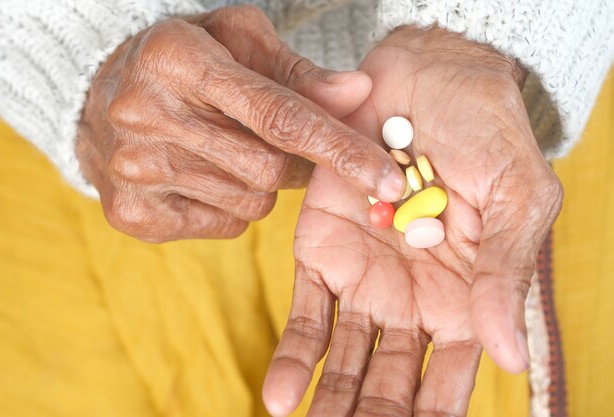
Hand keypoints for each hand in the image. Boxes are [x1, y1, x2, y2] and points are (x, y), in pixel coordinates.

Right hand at [76, 5, 405, 241]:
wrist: (98, 99)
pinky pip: (225, 225)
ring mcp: (135, 172)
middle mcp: (146, 117)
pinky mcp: (133, 215)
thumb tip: (360, 92)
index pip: (279, 115)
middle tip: (282, 143)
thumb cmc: (184, 64)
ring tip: (230, 151)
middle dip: (295, 164)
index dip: (340, 147)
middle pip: (270, 170)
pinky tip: (206, 175)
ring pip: (252, 203)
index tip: (388, 177)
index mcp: (179, 62)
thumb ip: (300, 73)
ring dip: (263, 184)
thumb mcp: (238, 44)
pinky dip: (234, 205)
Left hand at [263, 26, 562, 415]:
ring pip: (343, 359)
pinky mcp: (320, 251)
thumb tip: (509, 359)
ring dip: (328, 404)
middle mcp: (412, 301)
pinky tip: (282, 399)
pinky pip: (306, 314)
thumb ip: (506, 276)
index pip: (448, 380)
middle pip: (389, 381)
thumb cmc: (489, 134)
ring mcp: (363, 279)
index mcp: (465, 300)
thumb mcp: (518, 200)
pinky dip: (295, 358)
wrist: (429, 78)